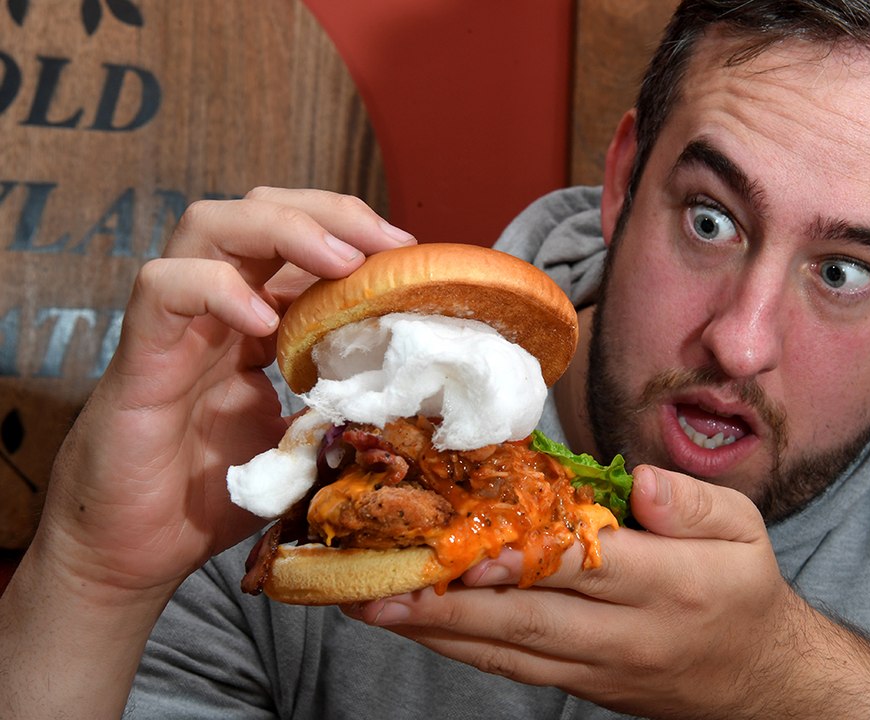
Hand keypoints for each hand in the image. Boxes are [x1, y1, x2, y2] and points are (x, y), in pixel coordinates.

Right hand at [34, 187, 416, 602]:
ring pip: (208, 228)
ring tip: (340, 261)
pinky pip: (164, 290)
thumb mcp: (297, 445)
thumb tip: (405, 396)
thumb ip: (336, 409)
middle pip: (258, 212)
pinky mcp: (139, 360)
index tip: (407, 256)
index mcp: (252, 327)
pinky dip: (217, 288)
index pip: (297, 247)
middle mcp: (213, 313)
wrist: (133, 558)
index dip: (353, 235)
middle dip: (329, 213)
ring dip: (283, 228)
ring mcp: (173, 330)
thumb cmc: (210, 499)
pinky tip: (262, 321)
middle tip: (387, 244)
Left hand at [346, 465, 802, 718]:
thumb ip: (693, 503)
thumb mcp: (745, 530)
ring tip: (376, 608)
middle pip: (528, 617)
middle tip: (379, 588)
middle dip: (448, 605)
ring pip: (512, 650)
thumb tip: (641, 483)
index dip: (519, 558)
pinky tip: (424, 629)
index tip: (462, 548)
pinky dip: (467, 649)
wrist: (760, 680)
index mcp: (669, 582)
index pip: (583, 565)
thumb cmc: (743, 590)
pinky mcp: (586, 685)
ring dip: (440, 631)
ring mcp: (601, 667)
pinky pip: (519, 668)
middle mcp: (627, 632)